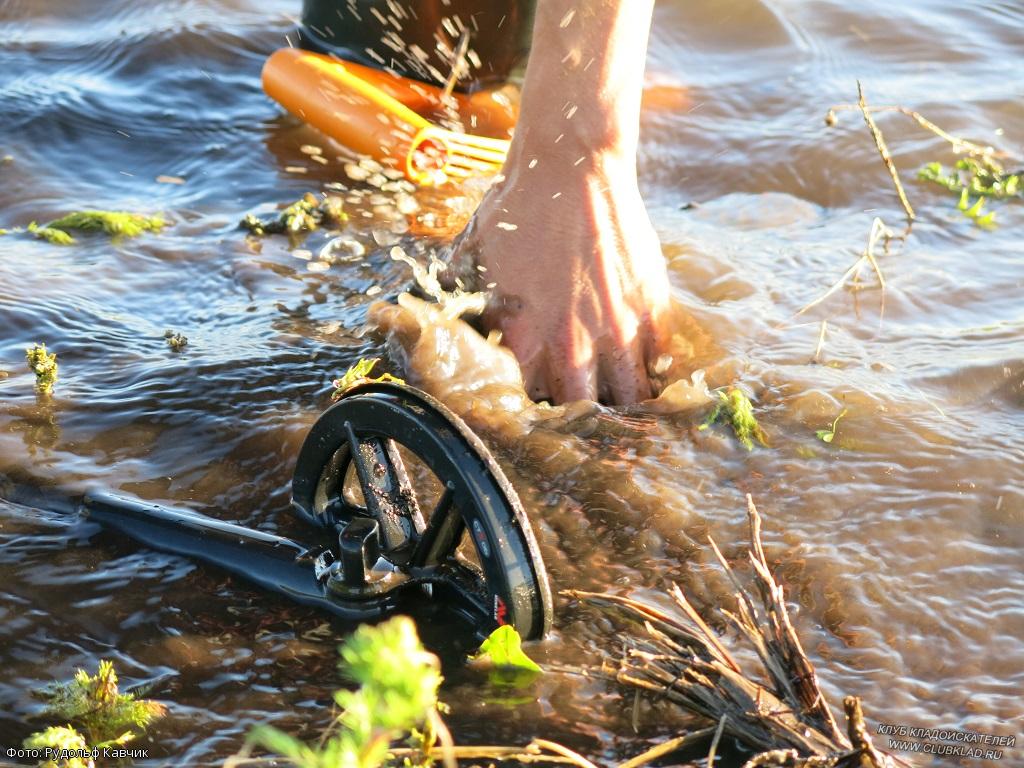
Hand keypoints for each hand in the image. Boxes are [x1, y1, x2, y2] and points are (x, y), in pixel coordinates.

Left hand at [450, 146, 669, 404]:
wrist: (571, 166)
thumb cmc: (518, 209)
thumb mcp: (474, 257)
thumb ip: (461, 296)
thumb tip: (429, 311)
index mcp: (525, 340)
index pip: (530, 404)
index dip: (533, 410)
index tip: (537, 407)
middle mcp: (573, 345)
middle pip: (583, 412)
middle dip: (582, 419)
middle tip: (583, 416)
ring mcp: (618, 328)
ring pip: (630, 397)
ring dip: (625, 405)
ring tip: (623, 410)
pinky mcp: (652, 306)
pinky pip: (660, 360)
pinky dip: (653, 370)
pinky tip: (646, 370)